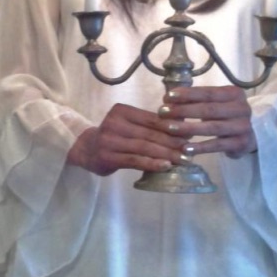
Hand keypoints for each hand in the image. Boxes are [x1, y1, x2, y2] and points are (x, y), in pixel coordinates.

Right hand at [67, 102, 187, 175]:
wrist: (86, 150)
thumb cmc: (113, 136)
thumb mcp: (128, 124)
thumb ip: (149, 125)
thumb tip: (183, 127)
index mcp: (122, 111)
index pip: (152, 119)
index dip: (172, 127)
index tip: (190, 134)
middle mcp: (114, 123)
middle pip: (150, 133)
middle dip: (172, 142)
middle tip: (190, 149)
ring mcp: (110, 140)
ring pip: (144, 147)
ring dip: (166, 154)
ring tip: (182, 159)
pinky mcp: (108, 157)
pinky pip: (134, 160)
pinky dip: (151, 163)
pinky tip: (165, 166)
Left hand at [157, 86, 256, 157]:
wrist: (251, 135)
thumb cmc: (226, 115)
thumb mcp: (217, 103)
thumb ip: (199, 100)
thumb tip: (169, 99)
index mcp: (234, 94)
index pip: (208, 92)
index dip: (187, 94)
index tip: (167, 96)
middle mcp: (241, 108)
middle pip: (208, 109)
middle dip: (183, 110)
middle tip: (163, 113)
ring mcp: (243, 126)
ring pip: (212, 127)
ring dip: (189, 128)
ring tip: (169, 128)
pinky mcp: (241, 143)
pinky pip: (217, 145)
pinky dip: (201, 147)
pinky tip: (186, 148)